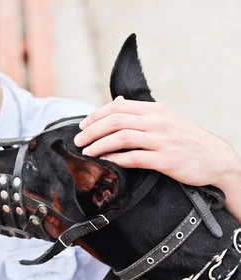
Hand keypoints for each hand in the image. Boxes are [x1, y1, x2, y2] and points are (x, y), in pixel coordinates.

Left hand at [75, 97, 240, 189]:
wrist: (214, 158)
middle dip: (92, 130)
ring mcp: (161, 140)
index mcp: (155, 109)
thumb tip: (117, 104)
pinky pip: (135, 158)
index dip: (95, 116)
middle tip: (78, 141)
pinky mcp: (165, 159)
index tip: (82, 126)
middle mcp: (157, 121)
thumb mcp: (166, 119)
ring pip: (122, 138)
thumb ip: (141, 113)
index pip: (117, 107)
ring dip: (99, 145)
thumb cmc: (187, 140)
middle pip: (115, 120)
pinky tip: (105, 162)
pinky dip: (117, 159)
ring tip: (86, 152)